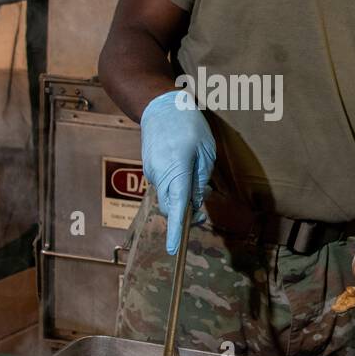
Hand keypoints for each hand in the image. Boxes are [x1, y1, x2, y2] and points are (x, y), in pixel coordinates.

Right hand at [140, 89, 215, 253]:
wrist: (159, 106)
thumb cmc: (188, 125)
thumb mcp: (206, 151)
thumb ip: (201, 179)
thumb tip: (195, 202)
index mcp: (178, 169)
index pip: (177, 206)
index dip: (176, 229)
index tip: (174, 249)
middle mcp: (161, 174)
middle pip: (171, 206)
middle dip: (185, 214)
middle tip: (202, 210)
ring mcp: (152, 172)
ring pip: (168, 196)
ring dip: (181, 196)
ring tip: (193, 173)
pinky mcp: (149, 169)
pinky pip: (163, 185)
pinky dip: (174, 185)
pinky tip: (182, 166)